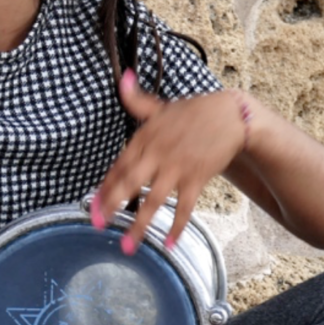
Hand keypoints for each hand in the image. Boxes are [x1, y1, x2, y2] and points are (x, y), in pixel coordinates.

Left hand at [92, 71, 246, 251]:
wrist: (231, 115)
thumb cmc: (193, 112)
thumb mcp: (160, 105)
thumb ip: (136, 99)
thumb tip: (122, 77)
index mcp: (144, 138)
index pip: (118, 166)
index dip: (104, 187)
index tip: (92, 206)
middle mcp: (157, 154)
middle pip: (129, 183)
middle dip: (111, 206)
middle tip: (98, 226)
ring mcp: (176, 167)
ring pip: (154, 200)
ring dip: (139, 225)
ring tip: (127, 246)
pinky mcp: (196, 178)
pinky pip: (185, 207)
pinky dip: (177, 226)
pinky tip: (168, 244)